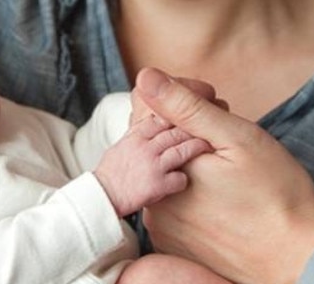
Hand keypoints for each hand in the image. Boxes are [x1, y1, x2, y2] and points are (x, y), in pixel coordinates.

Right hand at [93, 113, 212, 216]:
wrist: (101, 198)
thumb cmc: (113, 174)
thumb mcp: (122, 144)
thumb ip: (142, 131)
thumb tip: (156, 119)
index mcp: (137, 134)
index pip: (163, 116)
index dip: (181, 114)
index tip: (194, 114)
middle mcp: (145, 146)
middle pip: (176, 130)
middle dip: (196, 129)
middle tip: (212, 129)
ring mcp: (152, 164)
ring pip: (182, 150)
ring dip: (198, 148)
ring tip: (209, 149)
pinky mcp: (156, 185)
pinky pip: (180, 179)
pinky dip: (187, 179)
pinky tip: (190, 180)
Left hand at [135, 67, 313, 283]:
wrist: (297, 258)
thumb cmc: (277, 194)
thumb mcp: (237, 138)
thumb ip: (187, 107)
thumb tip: (145, 78)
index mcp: (166, 167)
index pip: (150, 111)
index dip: (186, 98)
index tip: (218, 103)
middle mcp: (154, 200)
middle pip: (157, 144)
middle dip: (188, 129)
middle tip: (229, 134)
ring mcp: (163, 228)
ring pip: (166, 174)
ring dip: (190, 160)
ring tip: (229, 168)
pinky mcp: (175, 246)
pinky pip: (173, 205)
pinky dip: (192, 193)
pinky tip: (224, 196)